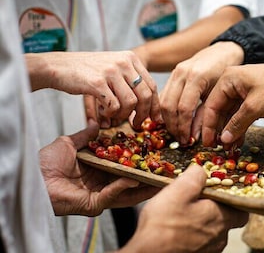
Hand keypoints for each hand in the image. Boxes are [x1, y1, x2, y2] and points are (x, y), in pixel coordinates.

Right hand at [26, 51, 161, 127]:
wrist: (59, 66)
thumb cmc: (87, 72)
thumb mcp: (113, 69)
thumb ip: (130, 83)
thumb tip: (149, 110)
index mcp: (131, 58)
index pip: (151, 85)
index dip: (155, 105)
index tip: (155, 119)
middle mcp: (123, 62)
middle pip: (145, 95)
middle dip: (143, 114)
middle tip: (136, 124)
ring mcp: (111, 71)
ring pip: (131, 103)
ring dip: (123, 115)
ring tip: (112, 115)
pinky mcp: (97, 82)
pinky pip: (114, 106)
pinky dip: (110, 114)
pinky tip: (102, 112)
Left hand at [40, 119, 159, 215]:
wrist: (34, 177)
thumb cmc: (47, 162)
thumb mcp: (70, 143)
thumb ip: (87, 135)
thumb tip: (97, 123)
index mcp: (96, 170)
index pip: (122, 165)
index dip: (136, 159)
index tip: (151, 151)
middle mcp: (101, 184)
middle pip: (129, 180)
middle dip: (147, 175)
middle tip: (164, 167)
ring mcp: (99, 196)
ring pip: (127, 191)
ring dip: (144, 185)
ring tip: (161, 177)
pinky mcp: (95, 204)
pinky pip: (114, 194)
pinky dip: (125, 186)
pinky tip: (137, 177)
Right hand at [122, 165, 248, 252]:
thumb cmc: (164, 225)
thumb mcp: (179, 190)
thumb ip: (195, 176)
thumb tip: (201, 171)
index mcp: (221, 218)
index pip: (242, 210)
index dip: (234, 200)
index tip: (221, 192)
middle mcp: (219, 237)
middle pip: (226, 221)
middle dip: (214, 210)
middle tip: (197, 201)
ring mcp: (209, 251)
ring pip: (212, 233)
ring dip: (202, 223)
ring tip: (183, 214)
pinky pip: (200, 244)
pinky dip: (193, 236)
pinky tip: (177, 230)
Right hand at [159, 42, 243, 144]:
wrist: (224, 51)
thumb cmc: (226, 72)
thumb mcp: (219, 94)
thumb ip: (206, 115)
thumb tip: (195, 136)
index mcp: (196, 77)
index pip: (183, 108)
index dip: (183, 127)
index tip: (187, 140)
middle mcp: (182, 73)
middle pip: (168, 106)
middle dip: (173, 126)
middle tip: (181, 139)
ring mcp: (175, 72)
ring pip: (163, 101)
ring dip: (167, 120)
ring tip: (177, 132)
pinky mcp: (173, 73)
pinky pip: (164, 94)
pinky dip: (167, 110)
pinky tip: (174, 120)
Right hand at [202, 62, 263, 147]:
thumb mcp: (255, 107)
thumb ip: (236, 124)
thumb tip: (223, 140)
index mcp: (228, 79)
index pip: (211, 105)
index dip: (209, 126)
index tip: (207, 142)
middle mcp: (232, 83)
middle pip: (219, 110)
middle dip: (219, 129)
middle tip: (216, 147)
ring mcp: (243, 91)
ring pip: (230, 114)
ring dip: (229, 130)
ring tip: (228, 147)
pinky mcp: (253, 98)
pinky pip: (241, 114)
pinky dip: (239, 127)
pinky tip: (237, 141)